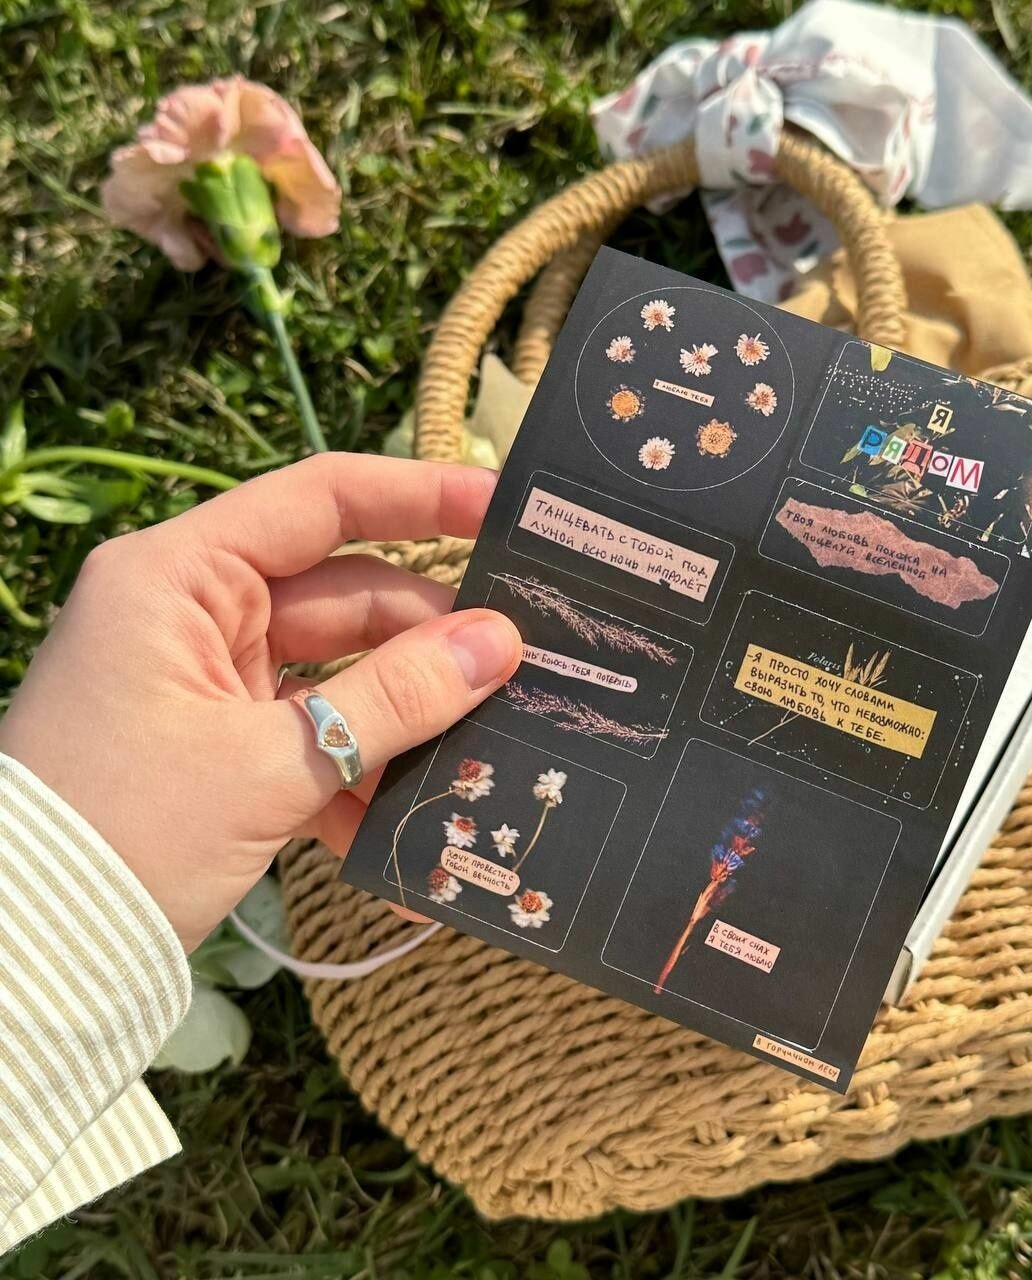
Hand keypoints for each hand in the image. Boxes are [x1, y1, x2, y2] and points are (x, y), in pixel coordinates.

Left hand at [0, 454, 520, 951]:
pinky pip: (316, 736)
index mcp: (181, 578)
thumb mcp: (270, 764)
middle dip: (431, 641)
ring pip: (341, 674)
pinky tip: (404, 824)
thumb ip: (393, 698)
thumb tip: (500, 643)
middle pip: (347, 598)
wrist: (23, 963)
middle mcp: (196, 613)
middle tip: (521, 667)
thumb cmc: (122, 836)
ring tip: (481, 750)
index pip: (320, 503)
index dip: (419, 497)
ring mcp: (211, 681)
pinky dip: (359, 775)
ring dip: (404, 719)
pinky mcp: (222, 744)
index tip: (504, 510)